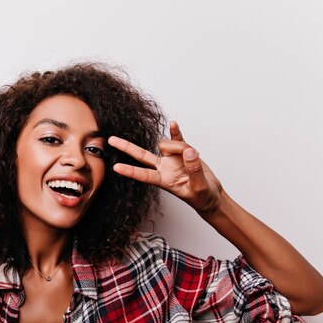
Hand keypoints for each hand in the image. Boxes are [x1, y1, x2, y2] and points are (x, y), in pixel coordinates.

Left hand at [108, 121, 223, 215]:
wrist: (211, 195)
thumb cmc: (202, 197)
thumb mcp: (199, 187)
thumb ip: (194, 170)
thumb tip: (189, 152)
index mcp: (164, 181)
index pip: (143, 175)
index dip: (130, 171)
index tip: (115, 168)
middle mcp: (164, 168)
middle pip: (141, 156)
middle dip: (126, 147)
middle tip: (110, 140)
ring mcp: (172, 159)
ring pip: (167, 145)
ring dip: (178, 146)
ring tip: (193, 156)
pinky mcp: (183, 153)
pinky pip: (177, 139)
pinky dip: (175, 132)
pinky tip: (173, 124)